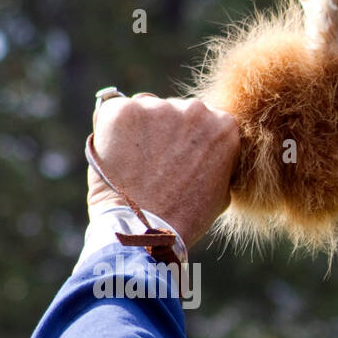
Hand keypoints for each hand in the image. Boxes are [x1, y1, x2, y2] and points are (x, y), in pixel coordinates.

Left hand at [88, 94, 239, 247]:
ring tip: (135, 164)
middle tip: (155, 163)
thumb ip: (217, 160)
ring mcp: (158, 107)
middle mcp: (195, 109)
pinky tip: (117, 158)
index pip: (204, 120)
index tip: (180, 158)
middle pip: (175, 109)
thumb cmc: (186, 218)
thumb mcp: (221, 189)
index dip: (189, 140)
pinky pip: (114, 113)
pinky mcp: (123, 111)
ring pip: (145, 108)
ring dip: (140, 129)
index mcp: (225, 126)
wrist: (148, 230)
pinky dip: (112, 131)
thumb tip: (206, 151)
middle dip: (165, 131)